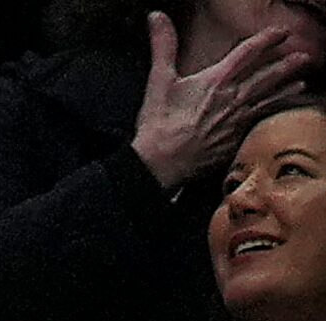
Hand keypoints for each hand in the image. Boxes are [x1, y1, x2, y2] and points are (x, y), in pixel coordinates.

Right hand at [134, 14, 309, 191]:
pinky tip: (277, 114)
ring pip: (268, 99)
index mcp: (216, 80)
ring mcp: (236, 120)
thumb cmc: (159, 124)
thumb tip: (157, 17)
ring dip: (286, 89)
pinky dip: (270, 115)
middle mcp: (232, 98)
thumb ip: (163, 45)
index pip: (248, 52)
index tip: (280, 32)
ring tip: (301, 83)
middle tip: (303, 57)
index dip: (266, 39)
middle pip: (267, 76)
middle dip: (286, 64)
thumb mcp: (158, 79)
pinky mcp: (234, 139)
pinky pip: (258, 122)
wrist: (161, 163)